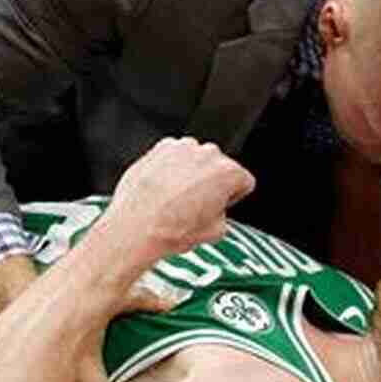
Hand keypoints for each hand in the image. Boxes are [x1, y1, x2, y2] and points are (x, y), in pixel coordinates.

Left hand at [103, 137, 255, 261]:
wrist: (136, 226)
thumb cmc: (172, 229)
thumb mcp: (215, 233)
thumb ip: (224, 215)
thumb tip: (216, 211)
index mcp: (228, 173)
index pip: (244, 180)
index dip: (232, 197)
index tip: (220, 206)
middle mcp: (208, 154)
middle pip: (219, 167)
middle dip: (210, 183)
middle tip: (196, 206)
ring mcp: (183, 148)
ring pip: (195, 160)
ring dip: (190, 174)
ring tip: (176, 199)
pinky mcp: (160, 148)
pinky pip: (173, 156)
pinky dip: (170, 168)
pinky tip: (162, 190)